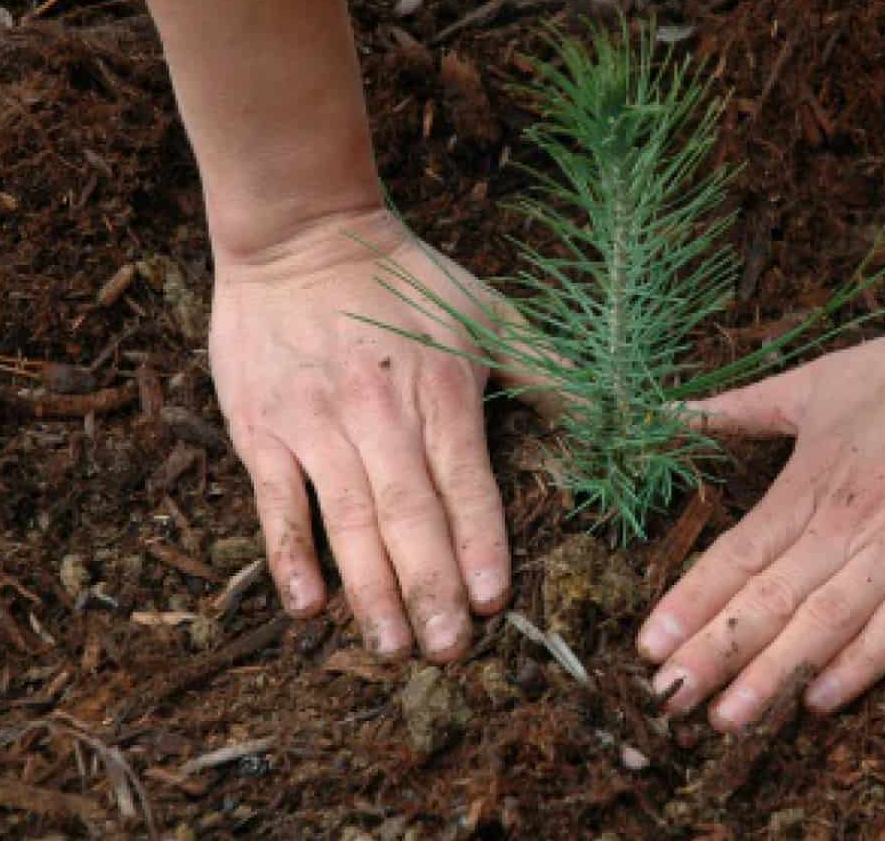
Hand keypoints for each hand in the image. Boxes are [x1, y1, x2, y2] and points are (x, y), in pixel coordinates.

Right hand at [209, 208, 508, 662]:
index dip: (479, 542)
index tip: (493, 602)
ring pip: (347, 519)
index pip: (465, 480)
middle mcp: (379, 411)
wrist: (299, 232)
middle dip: (431, 587)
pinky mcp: (263, 428)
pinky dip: (291, 554)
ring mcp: (316, 423)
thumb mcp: (488, 312)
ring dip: (371, 588)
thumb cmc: (406, 278)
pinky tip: (309, 605)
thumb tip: (621, 416)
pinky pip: (276, 501)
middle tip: (449, 652)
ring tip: (392, 647)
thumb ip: (548, 370)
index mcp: (440, 389)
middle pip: (408, 513)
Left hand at [636, 302, 884, 729]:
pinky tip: (820, 701)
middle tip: (668, 700)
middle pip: (769, 600)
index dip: (690, 603)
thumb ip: (743, 408)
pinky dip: (860, 665)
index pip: (737, 555)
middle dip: (715, 654)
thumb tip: (672, 414)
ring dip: (772, 674)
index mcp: (809, 483)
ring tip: (727, 718)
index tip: (647, 647)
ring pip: (825, 623)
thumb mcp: (817, 381)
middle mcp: (848, 525)